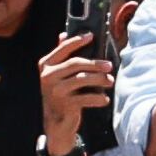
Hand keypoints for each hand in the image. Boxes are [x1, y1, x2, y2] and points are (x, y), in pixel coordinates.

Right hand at [38, 26, 107, 149]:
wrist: (55, 121)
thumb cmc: (60, 93)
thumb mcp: (57, 74)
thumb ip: (61, 56)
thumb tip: (63, 34)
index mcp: (46, 65)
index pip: (63, 48)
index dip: (78, 41)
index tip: (92, 36)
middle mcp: (48, 76)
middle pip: (75, 63)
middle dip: (95, 64)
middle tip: (109, 66)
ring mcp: (55, 90)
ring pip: (82, 79)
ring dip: (99, 79)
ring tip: (110, 81)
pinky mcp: (65, 104)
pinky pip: (86, 98)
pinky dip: (98, 98)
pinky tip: (105, 99)